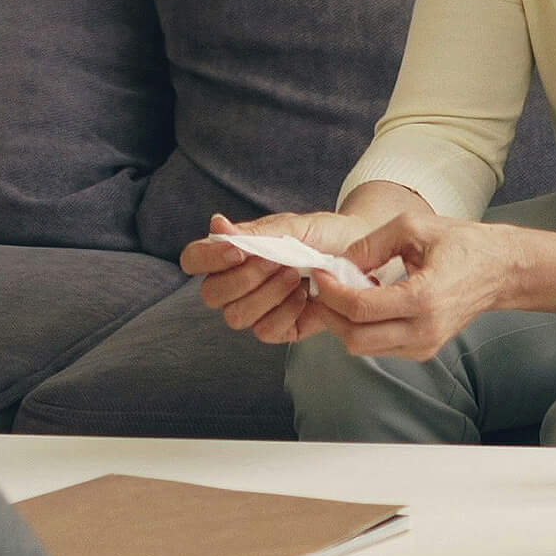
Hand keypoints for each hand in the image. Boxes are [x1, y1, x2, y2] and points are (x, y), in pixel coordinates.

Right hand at [181, 211, 374, 345]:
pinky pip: (265, 332)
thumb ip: (255, 232)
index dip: (208, 258)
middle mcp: (236, 285)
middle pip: (212, 295)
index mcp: (230, 254)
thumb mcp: (291, 226)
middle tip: (278, 262)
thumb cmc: (322, 235)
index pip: (194, 260)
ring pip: (236, 317)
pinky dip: (285, 313)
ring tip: (296, 276)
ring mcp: (255, 309)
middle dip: (244, 279)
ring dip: (267, 295)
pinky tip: (304, 296)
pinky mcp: (278, 329)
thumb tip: (216, 224)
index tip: (239, 250)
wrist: (361, 253)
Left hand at [308, 214, 531, 359]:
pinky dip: (363, 328)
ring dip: (344, 322)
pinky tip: (367, 301)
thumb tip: (340, 263)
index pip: (359, 308)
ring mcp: (425, 346)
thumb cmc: (462, 244)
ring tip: (344, 291)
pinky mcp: (424, 350)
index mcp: (423, 299)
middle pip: (355, 338)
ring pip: (364, 347)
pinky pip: (380, 347)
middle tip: (323, 286)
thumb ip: (372, 244)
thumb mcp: (414, 227)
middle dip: (330, 313)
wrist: (501, 270)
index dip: (330, 291)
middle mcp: (424, 331)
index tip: (320, 272)